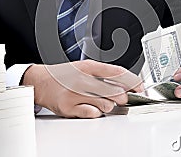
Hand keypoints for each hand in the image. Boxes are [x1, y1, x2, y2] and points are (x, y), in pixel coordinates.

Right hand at [22, 60, 142, 117]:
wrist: (40, 81)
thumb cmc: (64, 75)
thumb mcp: (84, 68)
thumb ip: (104, 75)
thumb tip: (126, 85)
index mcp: (88, 66)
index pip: (116, 72)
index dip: (132, 81)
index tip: (140, 87)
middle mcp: (81, 78)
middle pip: (113, 91)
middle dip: (122, 97)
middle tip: (122, 98)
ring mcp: (74, 93)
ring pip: (105, 104)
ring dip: (108, 105)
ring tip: (102, 102)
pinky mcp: (68, 107)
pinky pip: (92, 114)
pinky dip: (96, 112)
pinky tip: (92, 108)